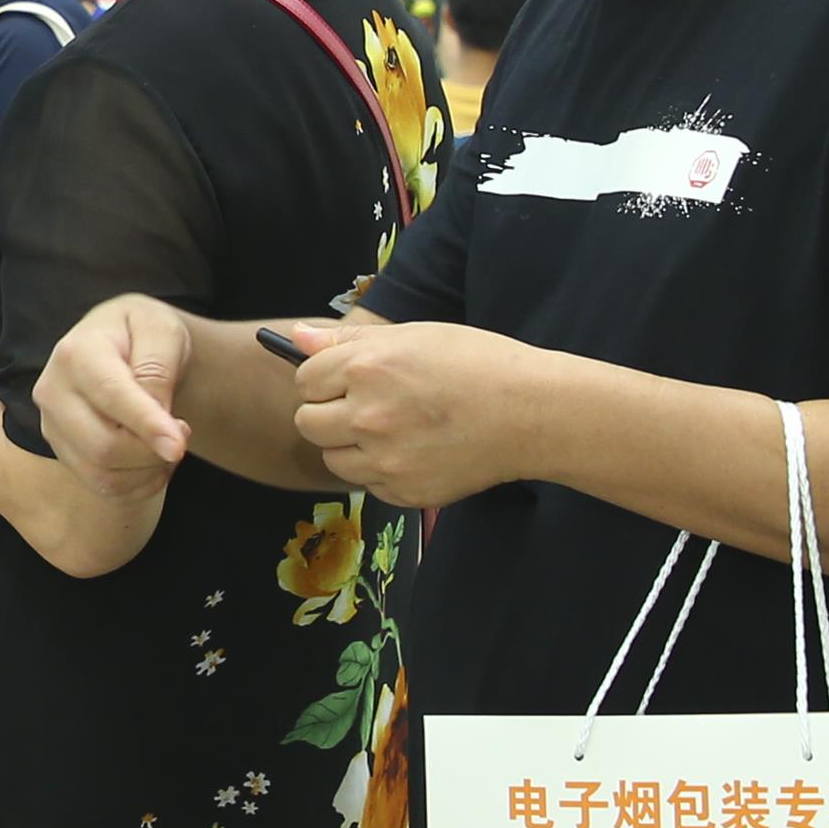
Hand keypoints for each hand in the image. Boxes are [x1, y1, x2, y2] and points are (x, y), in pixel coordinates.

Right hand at [35, 296, 200, 499]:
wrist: (125, 346)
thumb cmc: (143, 334)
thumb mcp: (162, 331)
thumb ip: (159, 370)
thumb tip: (160, 421)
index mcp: (76, 352)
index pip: (110, 396)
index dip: (146, 425)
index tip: (179, 446)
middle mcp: (53, 392)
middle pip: (102, 446)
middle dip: (152, 452)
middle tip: (183, 432)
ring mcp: (53, 426)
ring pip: (102, 475)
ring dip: (148, 470)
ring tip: (169, 443)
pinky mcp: (63, 452)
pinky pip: (103, 488)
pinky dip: (139, 484)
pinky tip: (153, 460)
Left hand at [288, 314, 554, 508]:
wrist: (532, 413)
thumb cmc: (477, 363)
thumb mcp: (413, 335)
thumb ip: (347, 341)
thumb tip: (296, 337)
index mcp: (366, 368)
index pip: (305, 380)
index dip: (325, 378)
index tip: (347, 380)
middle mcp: (367, 417)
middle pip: (308, 423)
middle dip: (328, 414)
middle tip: (366, 407)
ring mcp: (384, 460)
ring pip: (333, 459)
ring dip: (350, 447)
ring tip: (391, 431)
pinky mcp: (404, 492)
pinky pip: (368, 484)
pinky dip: (381, 472)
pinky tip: (413, 452)